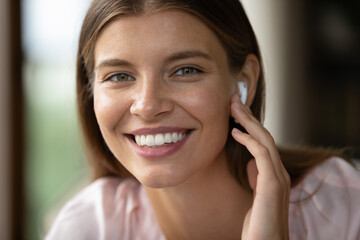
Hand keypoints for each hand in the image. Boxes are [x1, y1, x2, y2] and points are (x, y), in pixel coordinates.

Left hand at [230, 95, 289, 239]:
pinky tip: (235, 132)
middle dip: (248, 116)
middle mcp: (278, 172)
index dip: (249, 125)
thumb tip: (250, 163)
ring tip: (233, 107)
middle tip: (233, 100)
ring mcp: (278, 177)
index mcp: (273, 173)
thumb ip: (255, 178)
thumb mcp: (255, 196)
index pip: (263, 142)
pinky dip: (249, 140)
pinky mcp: (273, 184)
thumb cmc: (258, 225)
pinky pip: (262, 154)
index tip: (235, 112)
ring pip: (265, 140)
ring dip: (248, 121)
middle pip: (265, 135)